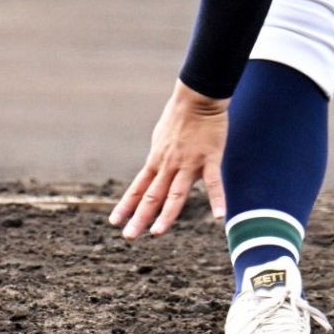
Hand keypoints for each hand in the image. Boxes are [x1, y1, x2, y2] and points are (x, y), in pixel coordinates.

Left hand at [108, 82, 228, 238]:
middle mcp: (168, 165)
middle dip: (140, 217)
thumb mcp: (161, 137)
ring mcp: (189, 163)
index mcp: (156, 160)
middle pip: (152, 195)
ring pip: (175, 194)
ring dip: (166, 214)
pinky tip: (219, 217)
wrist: (198, 96)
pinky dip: (216, 200)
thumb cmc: (180, 115)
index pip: (138, 188)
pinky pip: (213, 182)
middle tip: (129, 236)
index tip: (114, 222)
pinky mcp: (209, 158)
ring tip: (156, 233)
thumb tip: (153, 171)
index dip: (126, 206)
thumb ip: (159, 157)